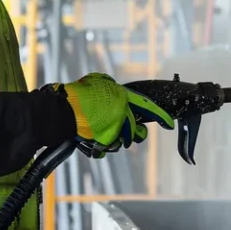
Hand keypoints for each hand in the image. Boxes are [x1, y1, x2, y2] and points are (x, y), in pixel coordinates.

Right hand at [49, 73, 173, 157]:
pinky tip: (91, 137)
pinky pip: (109, 147)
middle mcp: (122, 113)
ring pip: (123, 140)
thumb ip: (112, 89)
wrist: (61, 112)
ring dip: (115, 138)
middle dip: (132, 132)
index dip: (160, 115)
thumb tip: (116, 91)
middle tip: (122, 130)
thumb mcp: (97, 82)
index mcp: (122, 96)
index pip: (147, 106)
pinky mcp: (105, 141)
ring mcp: (114, 128)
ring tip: (99, 130)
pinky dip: (102, 144)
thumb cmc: (77, 96)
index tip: (169, 123)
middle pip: (136, 129)